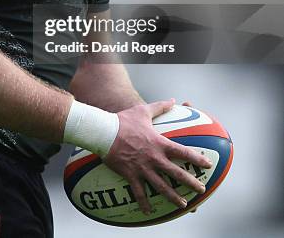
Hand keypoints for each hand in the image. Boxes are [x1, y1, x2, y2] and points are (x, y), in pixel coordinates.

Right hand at [103, 99, 211, 214]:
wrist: (104, 131)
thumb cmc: (124, 120)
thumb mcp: (143, 111)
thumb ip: (160, 106)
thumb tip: (172, 100)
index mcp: (158, 143)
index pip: (182, 151)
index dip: (196, 158)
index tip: (207, 164)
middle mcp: (153, 158)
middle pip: (176, 173)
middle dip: (190, 182)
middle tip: (201, 190)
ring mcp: (142, 168)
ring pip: (161, 186)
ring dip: (173, 197)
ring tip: (183, 204)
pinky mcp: (130, 174)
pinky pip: (139, 192)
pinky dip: (144, 203)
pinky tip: (149, 212)